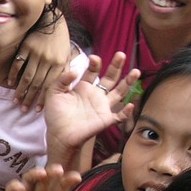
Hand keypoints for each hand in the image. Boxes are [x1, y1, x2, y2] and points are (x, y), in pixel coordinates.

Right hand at [0, 165, 80, 190]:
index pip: (62, 187)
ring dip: (35, 174)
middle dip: (52, 172)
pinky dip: (16, 185)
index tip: (76, 177)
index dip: (69, 180)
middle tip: (58, 171)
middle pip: (46, 180)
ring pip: (29, 180)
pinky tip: (23, 189)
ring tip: (42, 174)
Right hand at [9, 19, 70, 108]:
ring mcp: (36, 54)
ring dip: (20, 90)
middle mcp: (48, 60)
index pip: (50, 86)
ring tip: (15, 101)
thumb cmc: (60, 39)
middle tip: (23, 109)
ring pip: (27, 76)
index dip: (43, 99)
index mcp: (59, 63)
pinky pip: (18, 63)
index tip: (38, 110)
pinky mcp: (26, 47)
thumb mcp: (67, 54)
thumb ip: (65, 70)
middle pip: (37, 84)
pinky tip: (9, 83)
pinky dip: (13, 74)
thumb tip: (66, 87)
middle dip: (30, 98)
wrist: (52, 19)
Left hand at [44, 52, 136, 167]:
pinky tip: (130, 105)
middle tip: (120, 54)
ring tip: (136, 71)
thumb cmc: (56, 115)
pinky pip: (119, 116)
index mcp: (84, 87)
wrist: (59, 135)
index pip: (93, 71)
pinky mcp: (106, 120)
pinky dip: (126, 112)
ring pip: (120, 92)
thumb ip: (62, 80)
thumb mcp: (54, 93)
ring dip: (128, 82)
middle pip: (110, 77)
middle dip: (116, 66)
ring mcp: (102, 107)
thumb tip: (74, 71)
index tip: (94, 59)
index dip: (95, 64)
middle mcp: (96, 95)